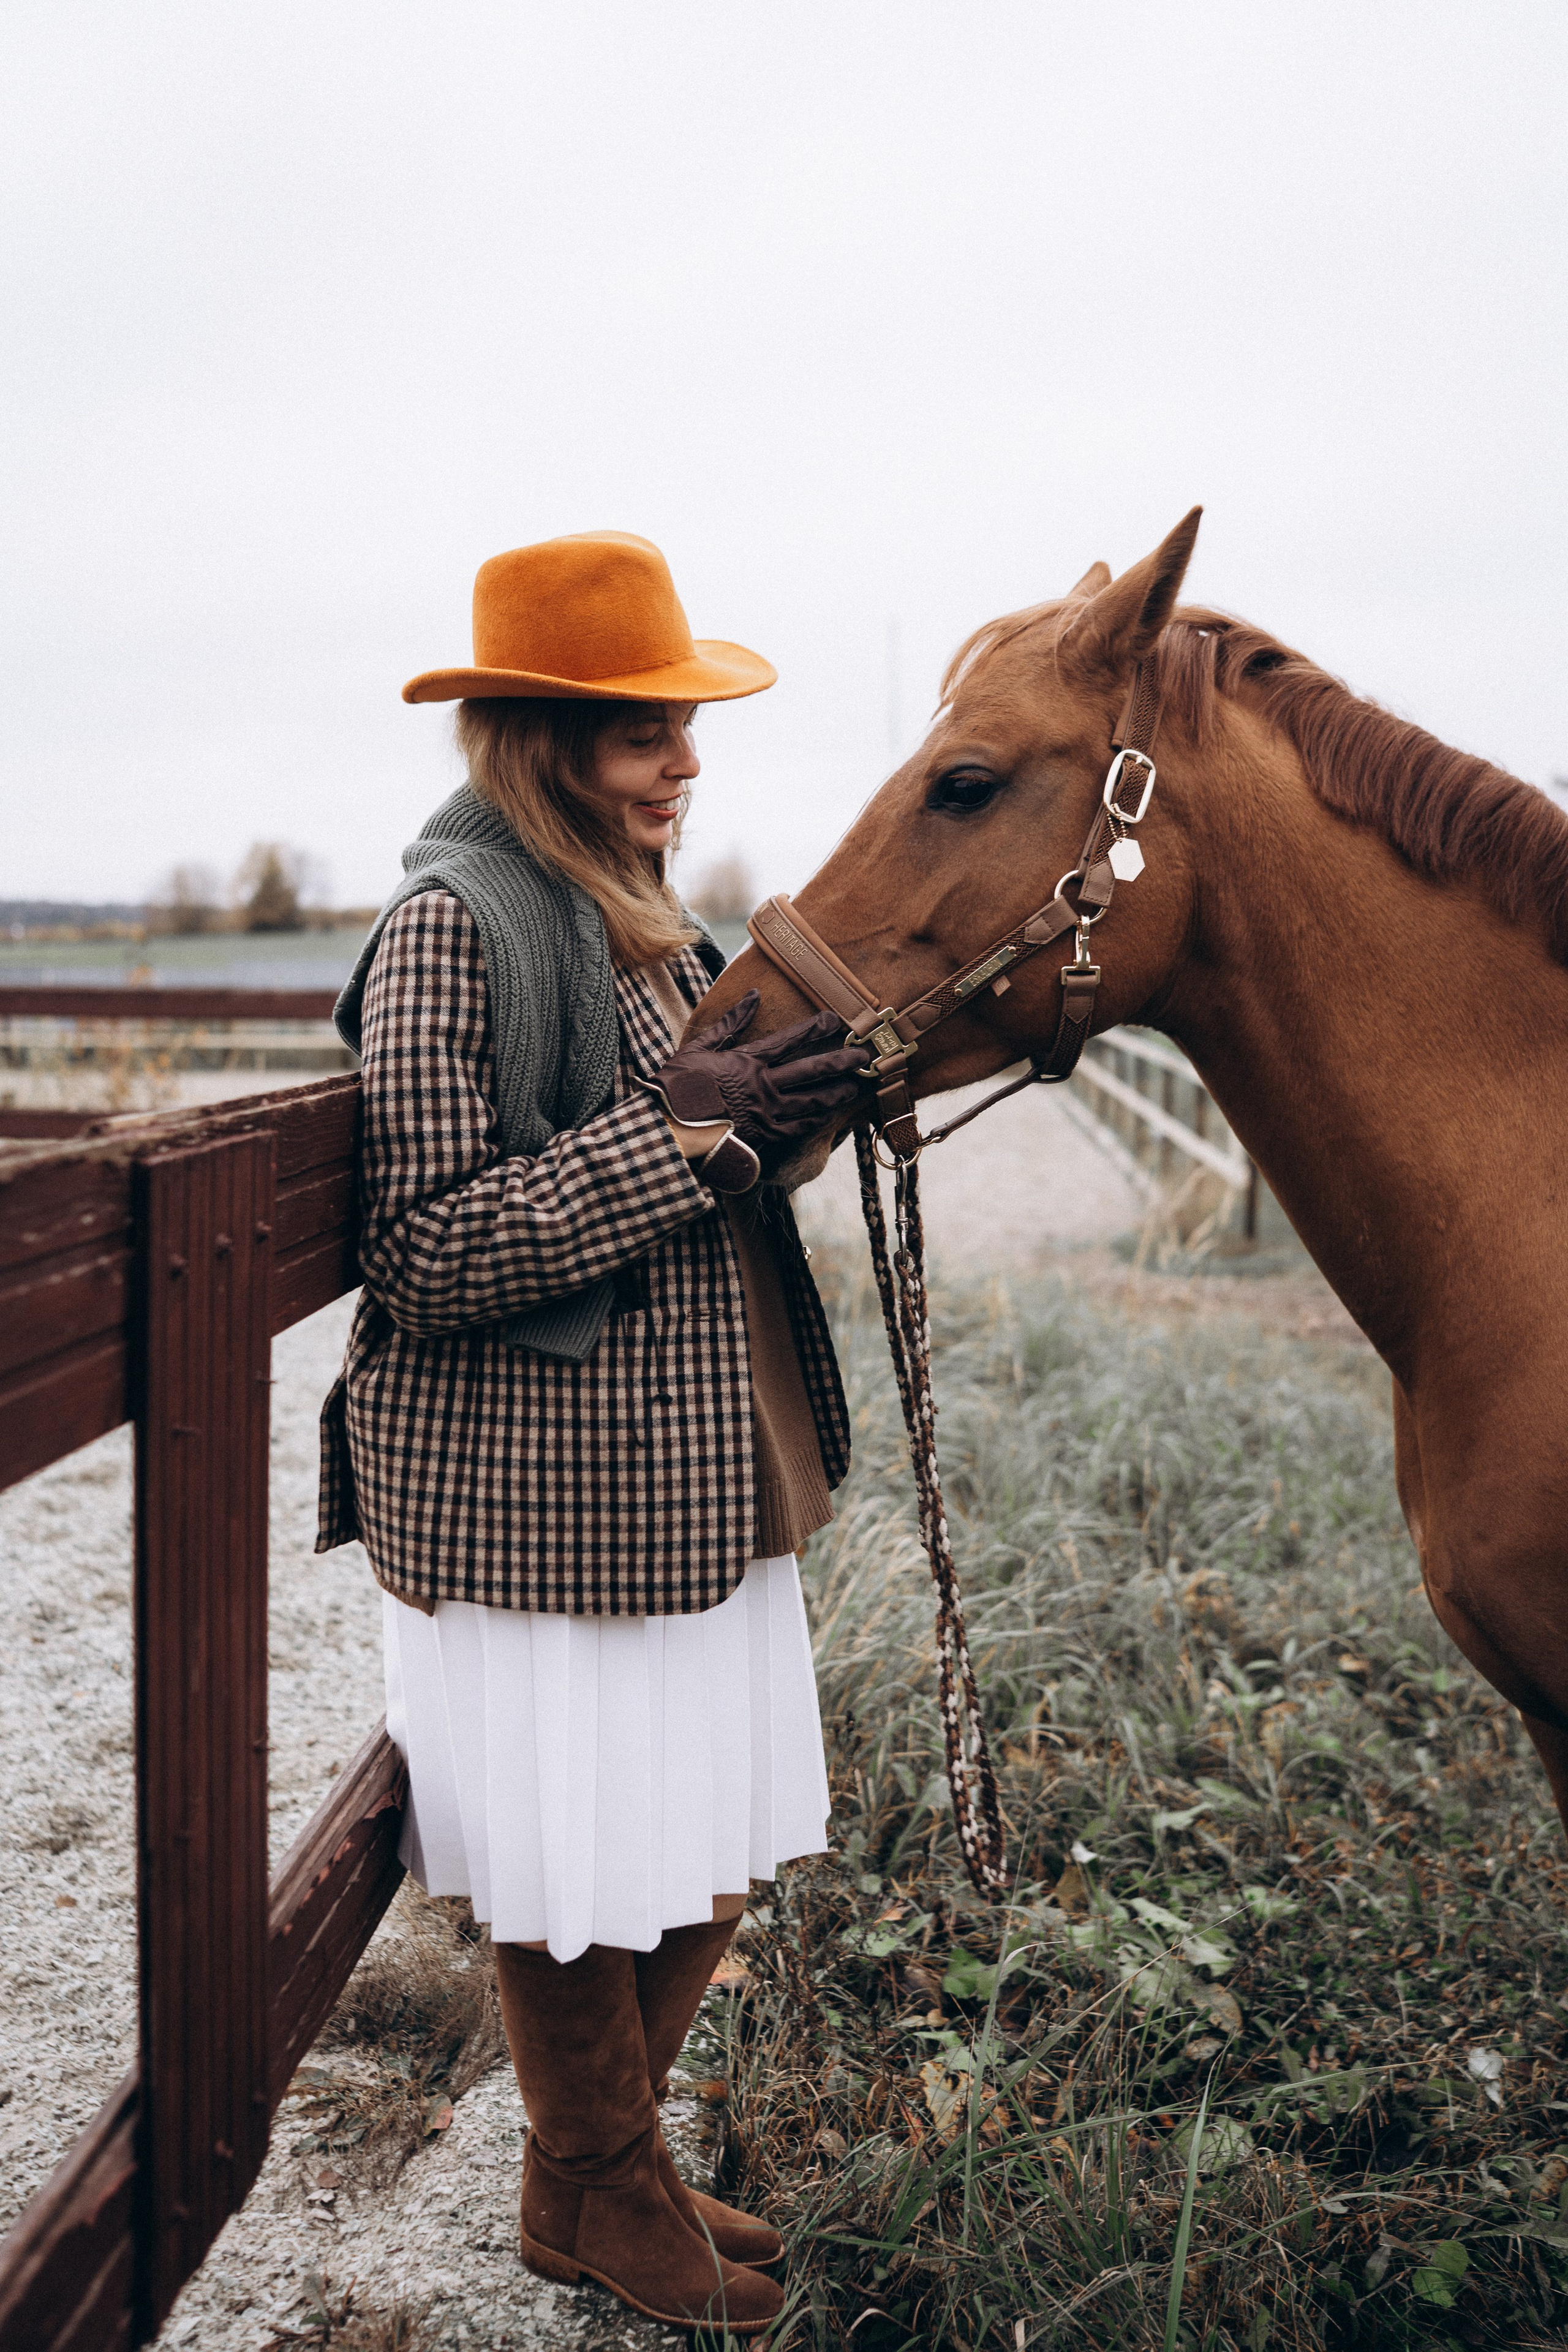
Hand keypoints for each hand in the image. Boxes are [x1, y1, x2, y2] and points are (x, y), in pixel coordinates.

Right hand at [652, 990, 868, 1180]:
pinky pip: (797, 1127)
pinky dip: (816, 1120)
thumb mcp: (699, 1048)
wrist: (668, 1129)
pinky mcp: (763, 1136)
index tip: (835, 1019)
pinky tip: (830, 1116)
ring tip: (856, 1086)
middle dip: (840, 1061)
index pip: (788, 1040)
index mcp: (747, 1061)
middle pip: (811, 1070)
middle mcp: (763, 1085)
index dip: (814, 1028)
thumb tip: (753, 996)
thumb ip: (730, 1023)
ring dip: (836, 1092)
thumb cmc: (678, 1087)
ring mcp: (766, 1112)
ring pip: (811, 1101)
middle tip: (864, 1056)